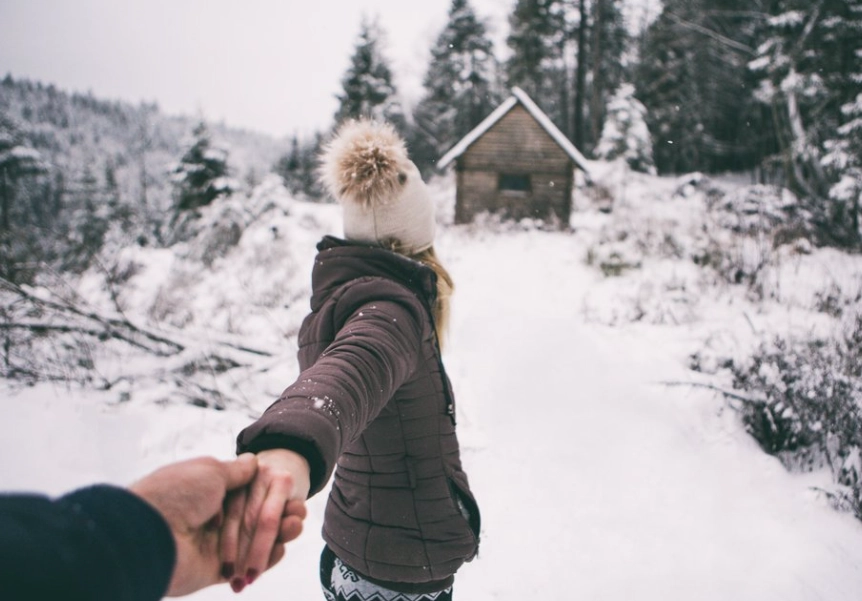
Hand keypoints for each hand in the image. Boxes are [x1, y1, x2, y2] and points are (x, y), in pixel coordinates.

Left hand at [129, 454, 302, 596]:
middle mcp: (211, 517)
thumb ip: (236, 470)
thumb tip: (253, 461)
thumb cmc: (177, 495)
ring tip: (295, 526)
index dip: (269, 492)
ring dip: (279, 534)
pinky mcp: (216, 571)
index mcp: (207, 491)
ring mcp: (214, 545)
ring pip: (254, 541)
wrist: (149, 536)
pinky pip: (247, 565)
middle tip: (298, 512)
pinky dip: (268, 558)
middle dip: (279, 514)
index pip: (246, 492)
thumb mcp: (210, 471)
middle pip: (255, 517)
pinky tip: (283, 547)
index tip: (288, 491)